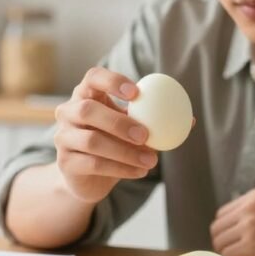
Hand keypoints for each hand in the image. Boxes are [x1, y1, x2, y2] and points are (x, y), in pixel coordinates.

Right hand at [53, 67, 157, 202]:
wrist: (89, 178)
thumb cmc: (114, 144)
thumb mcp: (134, 130)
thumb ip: (156, 122)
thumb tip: (191, 120)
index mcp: (86, 95)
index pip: (92, 77)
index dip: (112, 81)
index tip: (137, 92)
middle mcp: (69, 112)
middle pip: (87, 109)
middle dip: (119, 121)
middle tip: (146, 134)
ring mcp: (63, 138)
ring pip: (92, 141)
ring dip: (125, 151)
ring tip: (151, 160)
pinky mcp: (65, 163)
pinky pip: (93, 164)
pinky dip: (120, 168)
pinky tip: (140, 171)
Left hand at [209, 188, 254, 255]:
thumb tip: (239, 231)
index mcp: (254, 197)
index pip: (223, 214)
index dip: (226, 231)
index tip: (234, 242)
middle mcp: (248, 207)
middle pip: (217, 228)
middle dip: (223, 243)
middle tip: (236, 255)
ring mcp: (248, 226)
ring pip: (220, 243)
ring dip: (228, 254)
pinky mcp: (252, 244)